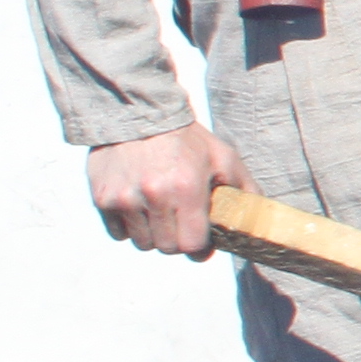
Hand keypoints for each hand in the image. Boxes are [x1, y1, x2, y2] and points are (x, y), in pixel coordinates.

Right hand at [89, 124, 251, 259]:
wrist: (137, 114)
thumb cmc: (186, 137)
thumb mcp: (223, 156)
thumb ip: (244, 188)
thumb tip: (258, 217)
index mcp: (186, 188)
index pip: (191, 245)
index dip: (199, 248)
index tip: (201, 242)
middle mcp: (153, 196)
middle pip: (166, 248)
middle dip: (178, 241)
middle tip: (181, 224)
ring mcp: (124, 199)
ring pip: (142, 243)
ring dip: (154, 235)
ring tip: (161, 213)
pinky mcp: (102, 198)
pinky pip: (118, 233)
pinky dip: (130, 228)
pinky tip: (140, 208)